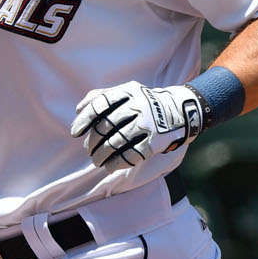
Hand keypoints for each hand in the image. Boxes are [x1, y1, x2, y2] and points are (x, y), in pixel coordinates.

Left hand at [71, 81, 203, 170]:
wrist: (182, 110)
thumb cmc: (145, 102)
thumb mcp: (127, 91)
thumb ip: (101, 96)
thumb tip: (79, 109)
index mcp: (128, 91)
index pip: (99, 105)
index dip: (84, 120)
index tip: (75, 132)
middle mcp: (138, 106)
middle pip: (105, 127)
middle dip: (92, 142)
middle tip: (88, 150)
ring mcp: (148, 124)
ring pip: (115, 143)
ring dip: (101, 156)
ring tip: (96, 161)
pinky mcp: (156, 141)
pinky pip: (131, 155)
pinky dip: (116, 163)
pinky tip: (109, 167)